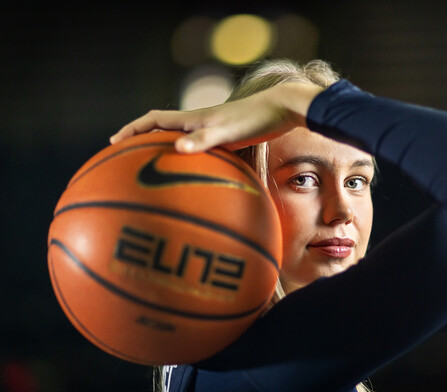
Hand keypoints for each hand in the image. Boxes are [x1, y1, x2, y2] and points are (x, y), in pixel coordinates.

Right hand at [110, 82, 323, 152]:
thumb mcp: (228, 132)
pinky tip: (193, 175)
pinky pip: (198, 150)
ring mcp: (211, 131)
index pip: (153, 120)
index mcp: (193, 119)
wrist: (282, 109)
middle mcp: (198, 123)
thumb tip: (177, 148)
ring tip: (153, 168)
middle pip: (162, 130)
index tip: (113, 142)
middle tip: (126, 158)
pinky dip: (188, 159)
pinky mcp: (225, 139)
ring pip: (179, 140)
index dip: (132, 129)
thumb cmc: (256, 119)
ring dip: (163, 150)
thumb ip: (204, 140)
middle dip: (142, 141)